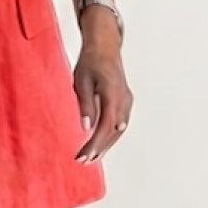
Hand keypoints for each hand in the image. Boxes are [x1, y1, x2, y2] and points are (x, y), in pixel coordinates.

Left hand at [73, 15, 132, 162]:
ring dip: (105, 145)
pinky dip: (110, 135)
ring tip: (90, 158)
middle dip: (99, 148)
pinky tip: (100, 144)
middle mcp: (123, 98)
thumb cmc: (90, 61)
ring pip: (119, 129)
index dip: (95, 143)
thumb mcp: (81, 82)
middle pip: (113, 131)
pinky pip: (120, 122)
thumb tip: (86, 127)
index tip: (83, 155)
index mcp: (112, 92)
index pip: (105, 125)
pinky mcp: (125, 100)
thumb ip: (85, 105)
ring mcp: (127, 100)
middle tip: (83, 161)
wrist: (105, 46)